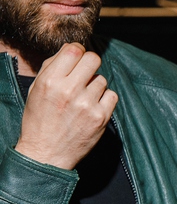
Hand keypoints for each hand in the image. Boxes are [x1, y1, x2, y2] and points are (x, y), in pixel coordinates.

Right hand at [15, 43, 116, 169]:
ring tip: (83, 99)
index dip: (78, 51)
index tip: (78, 57)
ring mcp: (87, 104)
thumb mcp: (36, 90)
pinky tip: (93, 107)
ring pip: (102, 79)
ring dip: (95, 86)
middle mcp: (69, 91)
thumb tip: (72, 48)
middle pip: (94, 59)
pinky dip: (105, 99)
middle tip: (85, 74)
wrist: (46, 154)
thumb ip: (52, 67)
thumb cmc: (40, 120)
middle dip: (90, 64)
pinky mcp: (101, 117)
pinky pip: (112, 95)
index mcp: (50, 81)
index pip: (74, 50)